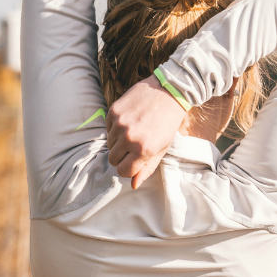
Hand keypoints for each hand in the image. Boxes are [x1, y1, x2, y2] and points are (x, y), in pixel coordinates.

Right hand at [106, 75, 184, 189]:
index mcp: (143, 150)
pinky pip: (108, 129)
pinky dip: (116, 128)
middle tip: (134, 146)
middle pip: (113, 159)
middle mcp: (129, 138)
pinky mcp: (114, 112)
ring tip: (134, 130)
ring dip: (118, 141)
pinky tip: (130, 120)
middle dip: (122, 156)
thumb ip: (147, 167)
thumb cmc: (168, 123)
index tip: (134, 161)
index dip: (128, 168)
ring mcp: (120, 124)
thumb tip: (133, 185)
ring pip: (109, 144)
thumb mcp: (161, 148)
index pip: (123, 171)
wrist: (169, 91)